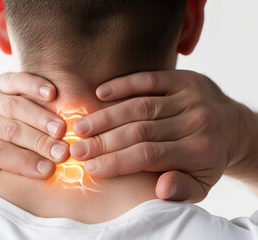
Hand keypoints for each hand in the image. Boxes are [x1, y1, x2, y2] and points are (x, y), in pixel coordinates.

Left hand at [0, 73, 68, 193]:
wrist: (2, 121)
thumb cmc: (2, 151)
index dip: (23, 162)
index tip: (48, 170)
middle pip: (9, 131)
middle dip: (38, 142)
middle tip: (62, 153)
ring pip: (15, 107)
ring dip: (41, 118)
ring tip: (62, 130)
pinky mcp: (2, 80)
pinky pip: (17, 80)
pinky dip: (34, 86)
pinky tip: (52, 93)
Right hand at [71, 70, 242, 201]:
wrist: (234, 126)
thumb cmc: (209, 158)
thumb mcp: (202, 184)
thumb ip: (182, 189)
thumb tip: (160, 188)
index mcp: (200, 151)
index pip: (148, 156)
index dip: (116, 161)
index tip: (90, 168)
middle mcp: (196, 122)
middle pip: (140, 130)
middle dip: (104, 141)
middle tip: (77, 148)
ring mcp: (190, 97)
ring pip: (140, 106)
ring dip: (107, 116)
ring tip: (81, 127)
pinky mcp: (185, 78)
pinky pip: (149, 79)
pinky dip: (123, 85)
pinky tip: (101, 92)